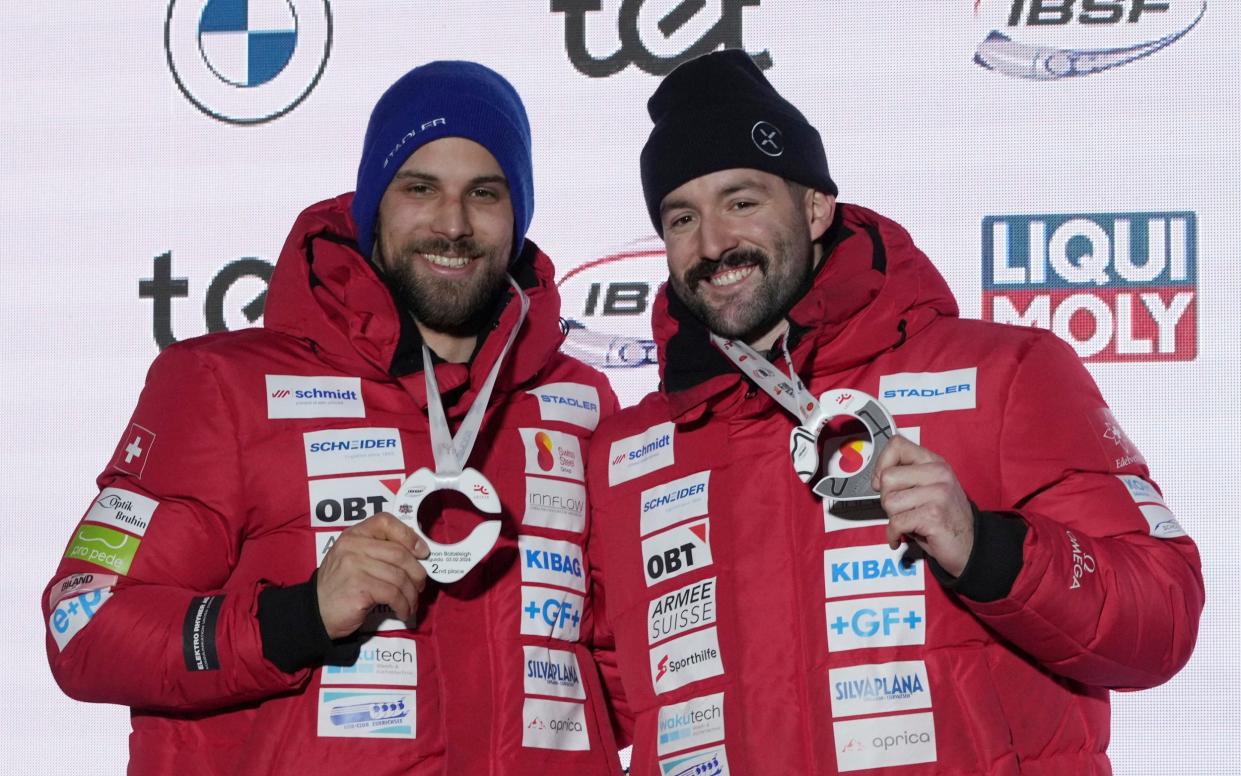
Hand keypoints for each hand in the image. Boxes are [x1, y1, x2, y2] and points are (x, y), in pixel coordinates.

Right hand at [316, 513, 429, 638]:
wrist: (316, 613)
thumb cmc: (341, 586)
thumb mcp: (354, 560)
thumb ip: (378, 551)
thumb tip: (418, 553)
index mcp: (353, 535)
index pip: (385, 521)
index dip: (408, 535)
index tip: (422, 552)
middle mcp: (353, 546)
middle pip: (399, 553)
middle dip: (417, 572)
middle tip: (420, 586)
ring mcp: (354, 566)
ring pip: (399, 576)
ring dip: (411, 594)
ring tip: (412, 603)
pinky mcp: (359, 587)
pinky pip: (393, 594)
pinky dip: (404, 605)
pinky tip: (403, 612)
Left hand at [871, 435, 973, 576]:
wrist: (970, 545)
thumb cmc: (942, 518)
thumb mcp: (927, 488)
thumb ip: (906, 476)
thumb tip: (876, 478)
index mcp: (935, 462)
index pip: (897, 445)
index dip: (882, 464)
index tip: (882, 480)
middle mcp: (939, 473)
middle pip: (887, 478)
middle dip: (887, 498)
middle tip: (902, 510)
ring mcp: (939, 494)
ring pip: (889, 502)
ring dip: (893, 518)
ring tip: (909, 522)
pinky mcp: (934, 515)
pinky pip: (896, 523)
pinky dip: (893, 535)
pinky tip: (900, 537)